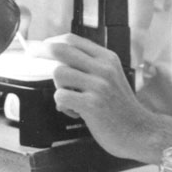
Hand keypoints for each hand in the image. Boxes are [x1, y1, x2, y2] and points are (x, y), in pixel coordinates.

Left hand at [31, 33, 155, 161]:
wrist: (140, 131)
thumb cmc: (122, 108)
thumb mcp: (113, 77)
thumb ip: (92, 66)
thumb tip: (61, 58)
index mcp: (108, 59)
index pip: (73, 40)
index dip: (52, 41)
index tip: (41, 46)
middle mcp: (104, 68)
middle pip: (61, 50)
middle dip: (41, 51)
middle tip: (32, 56)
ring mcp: (99, 86)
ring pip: (59, 73)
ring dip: (58, 87)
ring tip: (70, 99)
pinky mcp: (92, 104)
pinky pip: (60, 96)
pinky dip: (62, 105)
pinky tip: (74, 112)